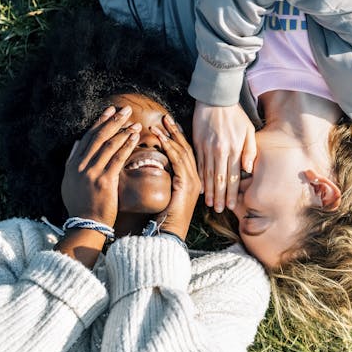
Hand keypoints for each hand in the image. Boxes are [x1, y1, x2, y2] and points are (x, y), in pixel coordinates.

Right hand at [61, 105, 140, 226]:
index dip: (100, 122)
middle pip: (99, 137)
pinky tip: (135, 137)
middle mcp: (80, 166)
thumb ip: (72, 161)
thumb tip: (78, 142)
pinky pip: (118, 158)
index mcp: (73, 165)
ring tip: (135, 122)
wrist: (86, 224)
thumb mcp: (70, 182)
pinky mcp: (105, 180)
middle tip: (126, 110)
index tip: (110, 110)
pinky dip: (127, 145)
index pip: (88, 137)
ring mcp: (92, 173)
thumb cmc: (81, 205)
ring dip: (123, 131)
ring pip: (109, 145)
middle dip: (113, 121)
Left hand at [150, 115, 200, 240]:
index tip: (168, 125)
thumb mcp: (166, 195)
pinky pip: (178, 161)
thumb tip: (154, 168)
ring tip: (159, 123)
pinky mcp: (186, 184)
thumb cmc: (164, 219)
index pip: (186, 154)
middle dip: (175, 132)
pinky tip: (160, 138)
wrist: (168, 234)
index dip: (177, 138)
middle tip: (165, 117)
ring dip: (170, 136)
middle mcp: (196, 179)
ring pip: (182, 152)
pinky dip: (168, 148)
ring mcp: (193, 181)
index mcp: (192, 181)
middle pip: (187, 149)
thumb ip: (166, 181)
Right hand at [192, 101, 255, 212]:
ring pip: (208, 174)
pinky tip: (200, 187)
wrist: (215, 99)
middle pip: (219, 179)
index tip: (231, 205)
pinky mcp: (197, 144)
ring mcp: (207, 148)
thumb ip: (250, 150)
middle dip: (219, 197)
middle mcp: (220, 151)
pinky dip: (199, 177)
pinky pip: (198, 164)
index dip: (231, 193)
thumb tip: (248, 169)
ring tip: (209, 204)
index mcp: (233, 149)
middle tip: (218, 210)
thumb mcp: (249, 130)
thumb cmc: (235, 115)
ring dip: (209, 191)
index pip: (233, 177)